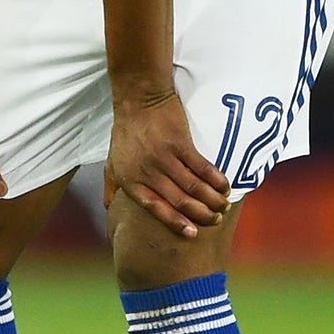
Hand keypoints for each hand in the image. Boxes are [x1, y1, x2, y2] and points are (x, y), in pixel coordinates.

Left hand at [103, 92, 228, 238]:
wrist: (138, 99)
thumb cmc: (126, 132)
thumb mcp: (111, 162)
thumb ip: (111, 187)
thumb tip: (108, 209)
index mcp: (131, 181)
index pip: (155, 208)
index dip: (176, 223)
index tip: (193, 234)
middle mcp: (147, 172)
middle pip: (179, 201)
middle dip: (201, 214)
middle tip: (216, 220)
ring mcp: (164, 158)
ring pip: (194, 187)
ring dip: (212, 199)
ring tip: (224, 206)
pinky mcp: (180, 143)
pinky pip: (202, 167)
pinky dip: (216, 179)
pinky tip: (225, 186)